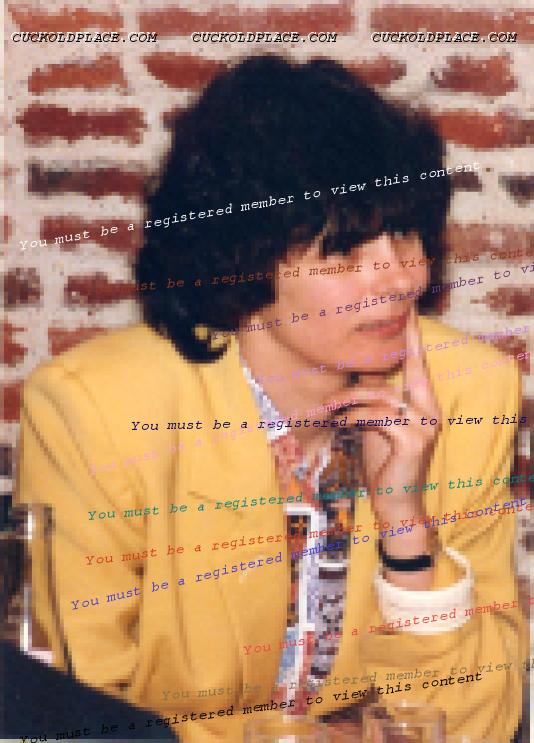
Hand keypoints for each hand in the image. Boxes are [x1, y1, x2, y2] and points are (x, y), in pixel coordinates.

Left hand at [323, 308, 440, 586]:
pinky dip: (354, 418)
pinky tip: (342, 424)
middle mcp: (430, 411)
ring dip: (349, 398)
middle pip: (408, 370)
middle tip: (395, 318)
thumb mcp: (377, 424)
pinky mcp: (412, 442)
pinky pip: (377, 417)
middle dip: (399, 344)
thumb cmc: (383, 461)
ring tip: (328, 407)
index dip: (414, 339)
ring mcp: (424, 426)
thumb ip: (374, 399)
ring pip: (382, 396)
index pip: (418, 366)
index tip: (410, 311)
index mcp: (423, 405)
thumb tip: (360, 370)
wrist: (395, 503)